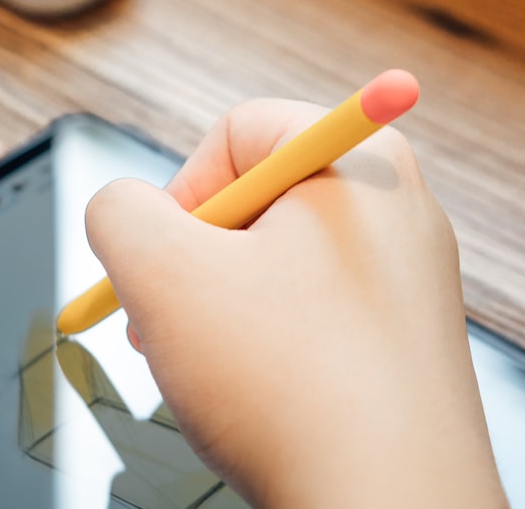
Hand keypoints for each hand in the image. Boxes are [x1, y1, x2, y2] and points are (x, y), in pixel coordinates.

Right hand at [85, 99, 507, 508]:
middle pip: (255, 200)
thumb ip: (117, 211)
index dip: (178, 194)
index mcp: (357, 162)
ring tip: (206, 366)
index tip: (162, 264)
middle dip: (193, 261)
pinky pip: (311, 312)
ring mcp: (407, 276)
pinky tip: (254, 391)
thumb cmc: (292, 388)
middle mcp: (396, 208)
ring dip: (219, 307)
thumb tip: (123, 209)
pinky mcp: (404, 337)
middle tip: (167, 321)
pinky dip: (266, 342)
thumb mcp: (162, 274)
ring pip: (277, 263)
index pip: (236, 134)